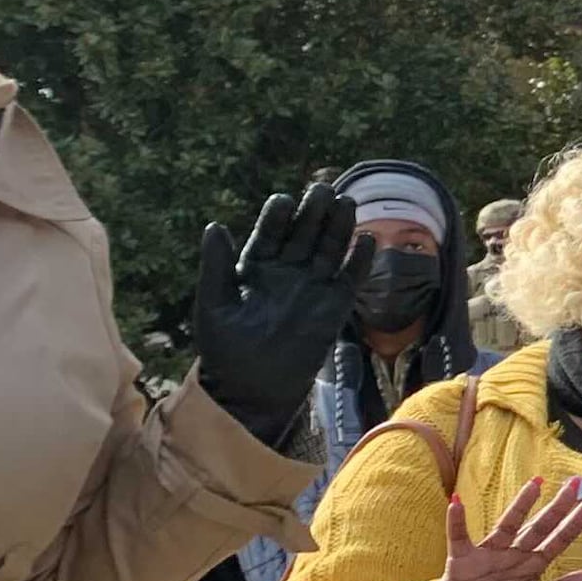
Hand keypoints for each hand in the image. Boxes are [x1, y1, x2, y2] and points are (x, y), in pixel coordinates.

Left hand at [191, 179, 362, 435]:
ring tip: (347, 202)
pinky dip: (360, 260)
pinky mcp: (335, 306)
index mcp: (254, 268)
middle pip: (304, 233)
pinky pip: (351, 278)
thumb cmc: (225, 351)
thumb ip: (217, 266)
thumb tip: (215, 226)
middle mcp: (286, 272)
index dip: (277, 216)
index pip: (270, 233)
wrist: (253, 390)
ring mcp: (313, 287)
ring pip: (329, 248)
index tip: (283, 202)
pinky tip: (367, 240)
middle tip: (322, 190)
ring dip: (338, 226)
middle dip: (313, 211)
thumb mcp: (214, 306)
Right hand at [428, 476, 581, 580]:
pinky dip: (456, 521)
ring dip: (521, 504)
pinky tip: (457, 503)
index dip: (575, 522)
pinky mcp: (463, 558)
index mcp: (533, 564)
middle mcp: (515, 553)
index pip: (558, 539)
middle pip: (539, 526)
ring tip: (536, 484)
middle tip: (575, 484)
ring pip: (507, 525)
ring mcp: (489, 553)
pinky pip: (459, 536)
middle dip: (557, 507)